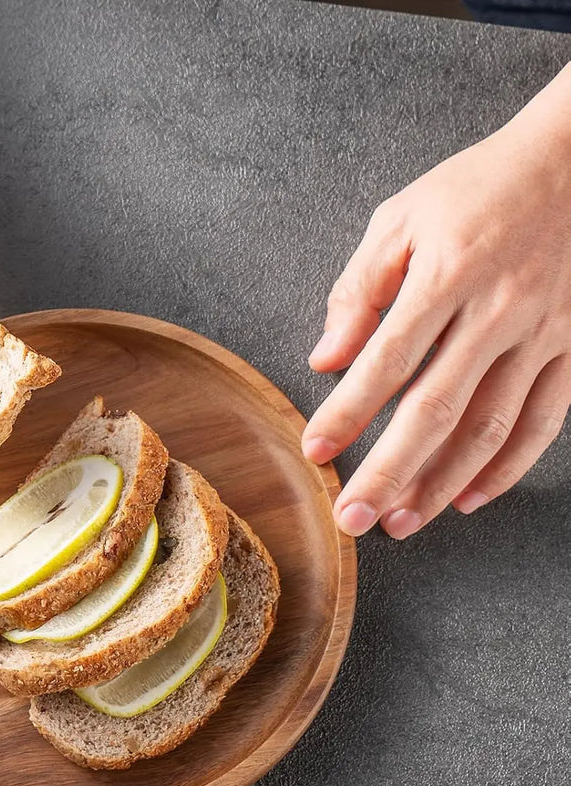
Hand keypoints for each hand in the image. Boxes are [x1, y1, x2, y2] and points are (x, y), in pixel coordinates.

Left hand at [303, 65, 570, 538]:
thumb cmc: (478, 190)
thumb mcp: (402, 219)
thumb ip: (359, 290)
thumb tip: (325, 358)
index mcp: (447, 275)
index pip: (386, 360)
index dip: (347, 412)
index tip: (315, 450)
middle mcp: (498, 312)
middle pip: (436, 410)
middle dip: (389, 472)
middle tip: (353, 519)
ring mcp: (543, 334)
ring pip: (490, 427)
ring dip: (442, 483)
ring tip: (401, 522)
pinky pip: (544, 421)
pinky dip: (507, 467)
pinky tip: (469, 498)